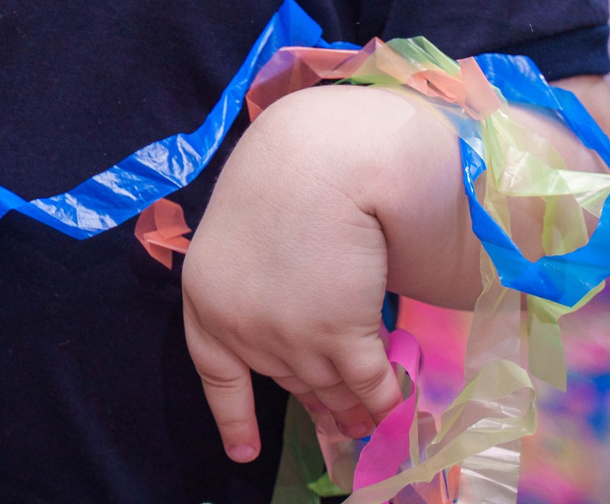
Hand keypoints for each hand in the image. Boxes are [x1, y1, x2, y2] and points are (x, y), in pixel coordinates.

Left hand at [182, 85, 457, 461]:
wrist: (322, 157)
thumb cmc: (291, 168)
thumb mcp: (253, 224)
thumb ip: (266, 274)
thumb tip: (298, 306)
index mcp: (208, 297)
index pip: (216, 372)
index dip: (233, 415)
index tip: (243, 451)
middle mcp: (242, 328)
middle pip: (287, 382)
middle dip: (317, 407)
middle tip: (340, 428)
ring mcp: (289, 339)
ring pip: (329, 390)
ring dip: (355, 413)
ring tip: (373, 428)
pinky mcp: (339, 338)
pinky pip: (369, 387)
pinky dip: (388, 405)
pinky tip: (401, 418)